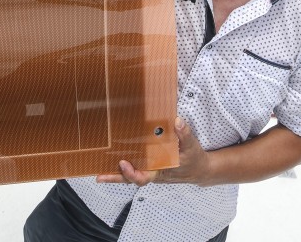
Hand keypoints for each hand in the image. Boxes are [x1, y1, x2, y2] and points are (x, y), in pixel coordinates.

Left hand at [96, 117, 212, 186]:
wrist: (200, 170)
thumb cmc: (195, 160)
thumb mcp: (192, 147)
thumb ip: (184, 134)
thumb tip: (176, 121)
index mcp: (161, 172)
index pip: (143, 177)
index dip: (132, 173)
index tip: (124, 163)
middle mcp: (153, 173)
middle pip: (131, 179)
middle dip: (115, 178)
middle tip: (99, 177)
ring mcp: (151, 170)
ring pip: (132, 174)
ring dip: (116, 173)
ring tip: (99, 171)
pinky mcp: (152, 166)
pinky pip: (137, 166)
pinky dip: (125, 166)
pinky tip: (114, 159)